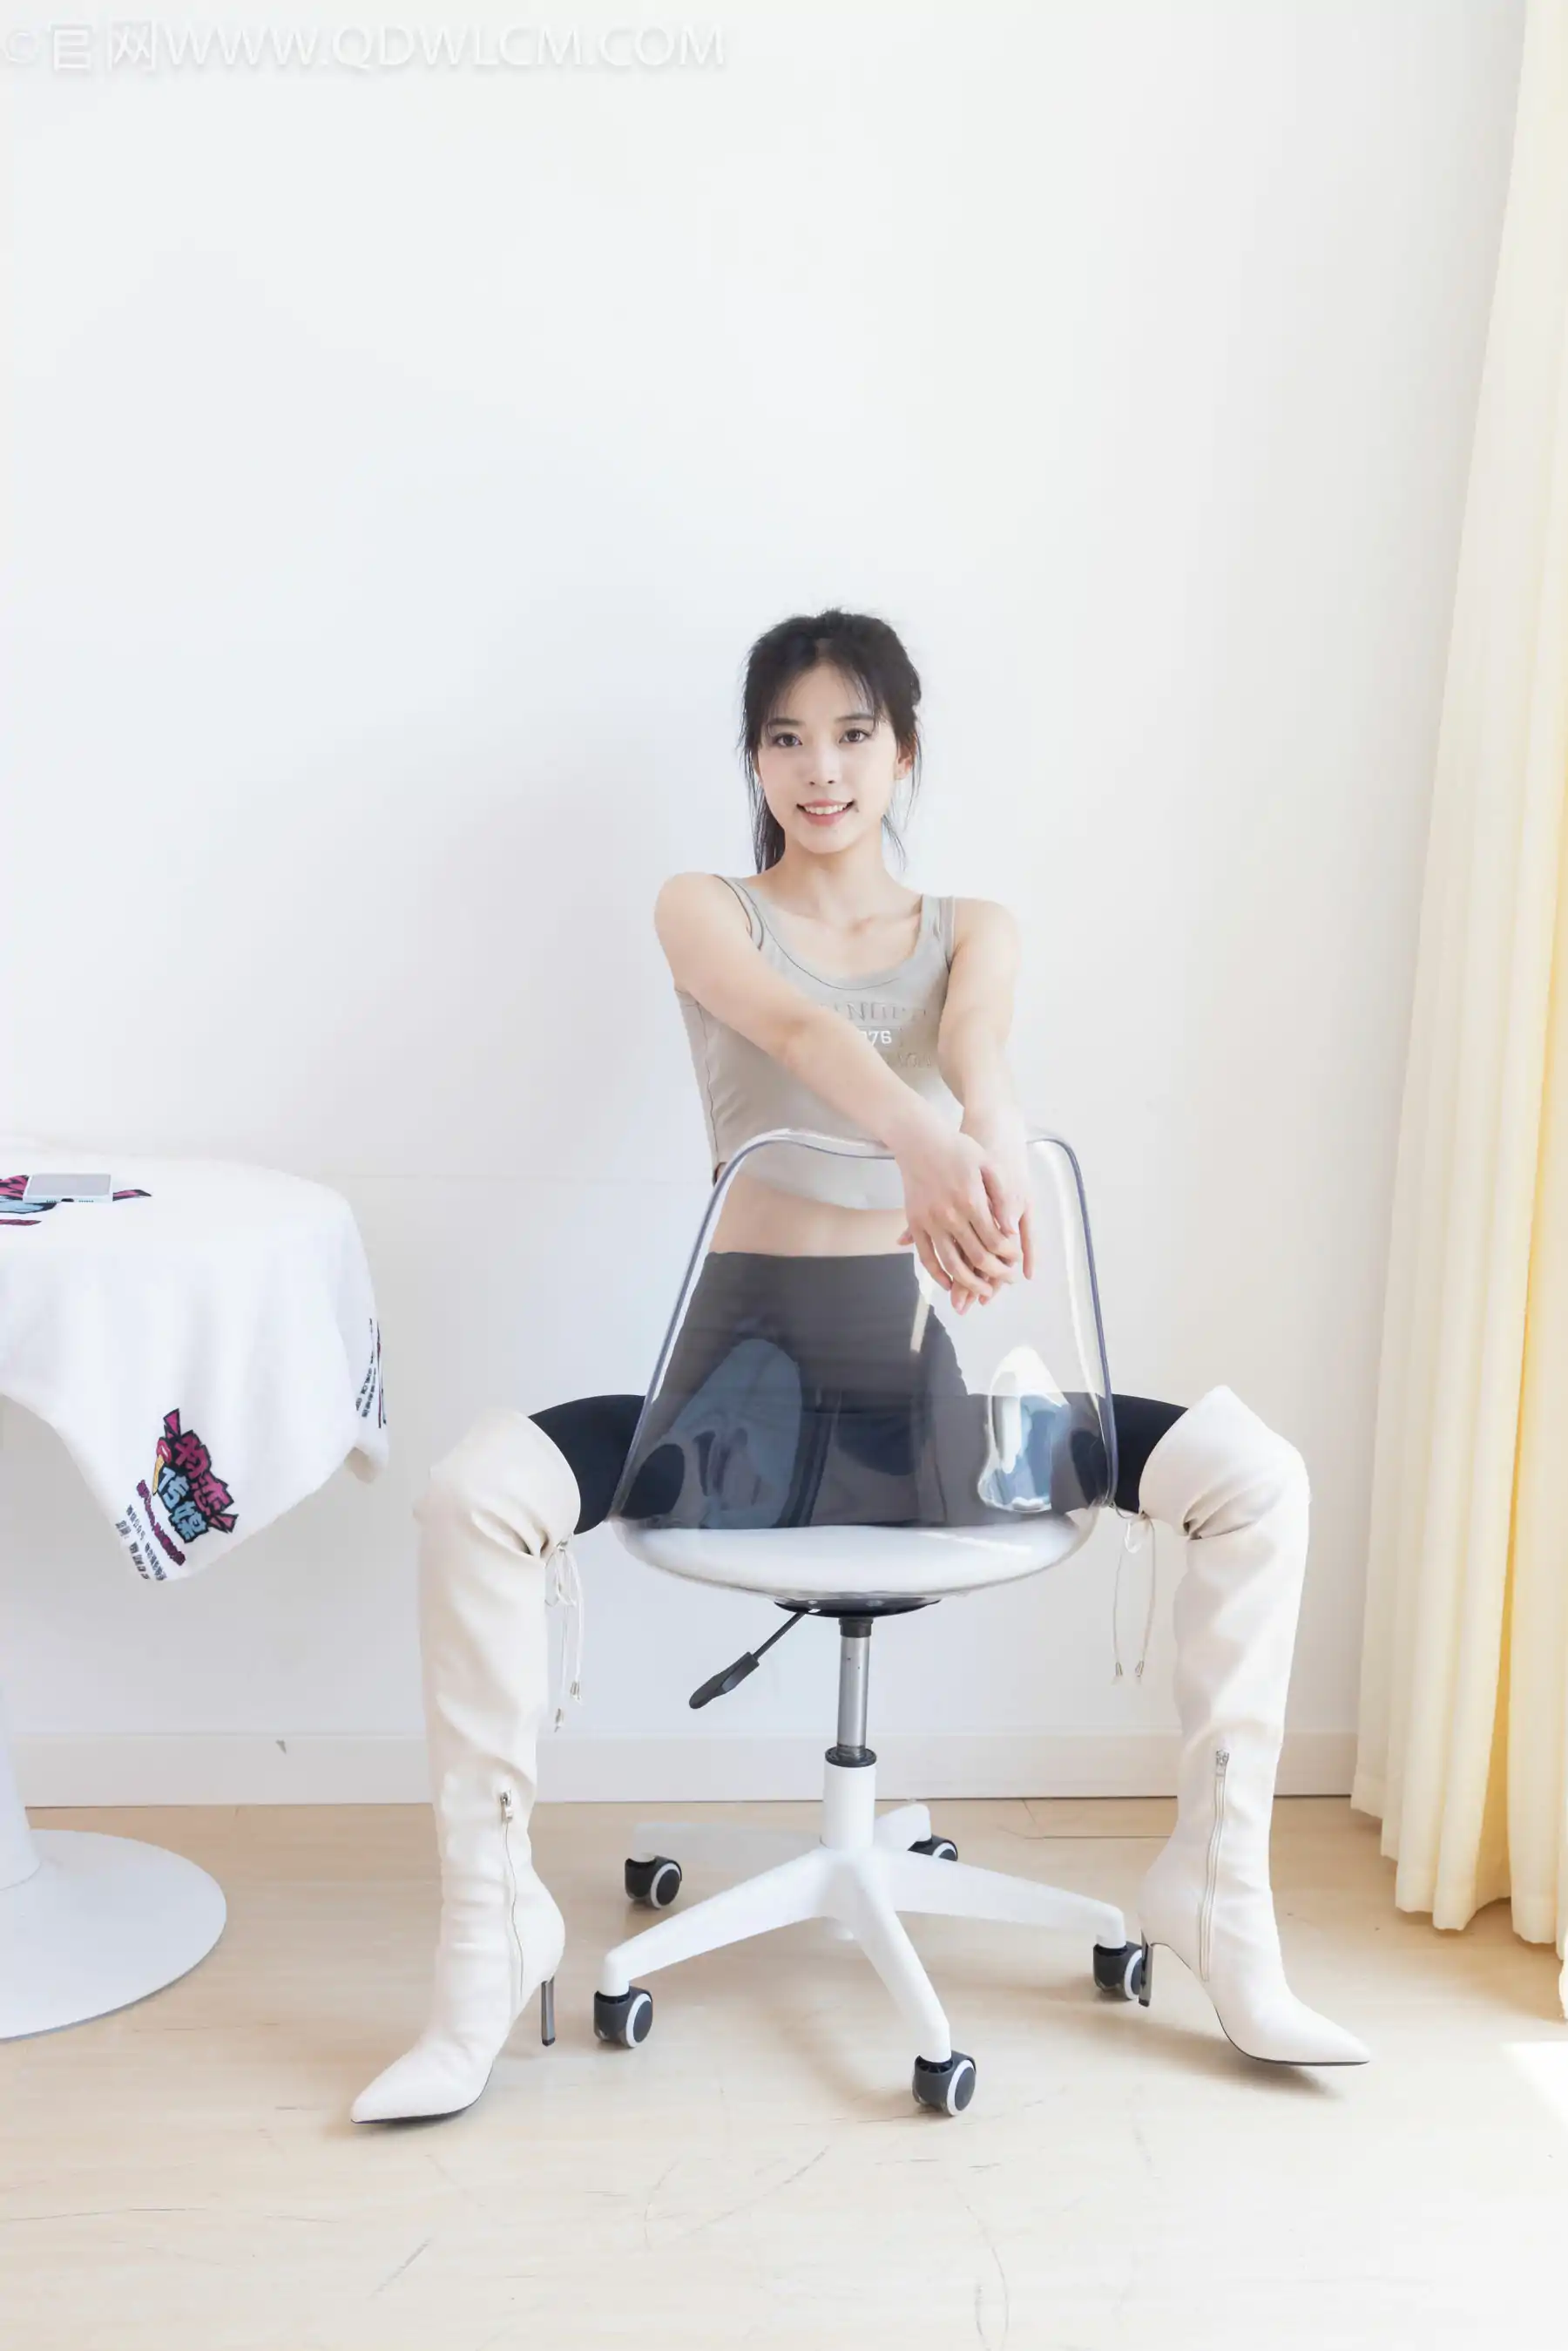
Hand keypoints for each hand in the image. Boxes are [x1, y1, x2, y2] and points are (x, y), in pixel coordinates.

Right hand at [890, 1108, 1022, 1313]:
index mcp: (972, 1200)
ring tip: (983, 1292)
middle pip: (976, 1257)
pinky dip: (938, 1275)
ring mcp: (930, 1221)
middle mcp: (950, 1215)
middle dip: (995, 1274)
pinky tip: (950, 1284)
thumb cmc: (958, 1149)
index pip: (995, 1240)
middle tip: (1007, 1281)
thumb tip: (1011, 1230)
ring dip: (969, 1283)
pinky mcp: (915, 1223)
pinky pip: (925, 1257)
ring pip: (951, 1264)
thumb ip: (1002, 1197)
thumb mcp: (988, 1165)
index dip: (1009, 1256)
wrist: (919, 1140)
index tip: (1016, 1262)